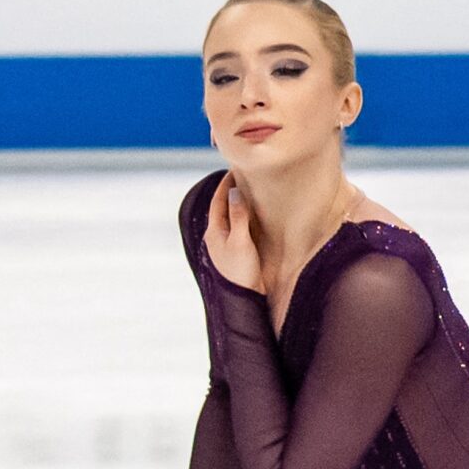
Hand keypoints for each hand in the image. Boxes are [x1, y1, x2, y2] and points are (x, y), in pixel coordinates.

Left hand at [204, 172, 262, 293]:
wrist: (245, 300)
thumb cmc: (241, 271)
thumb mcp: (240, 240)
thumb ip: (238, 215)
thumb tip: (234, 190)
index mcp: (214, 231)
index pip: (218, 200)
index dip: (225, 183)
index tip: (235, 168)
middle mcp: (218, 236)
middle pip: (223, 207)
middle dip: (232, 191)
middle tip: (243, 175)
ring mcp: (227, 245)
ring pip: (231, 218)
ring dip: (239, 204)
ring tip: (250, 191)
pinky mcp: (238, 253)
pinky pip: (240, 227)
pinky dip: (245, 217)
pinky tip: (255, 216)